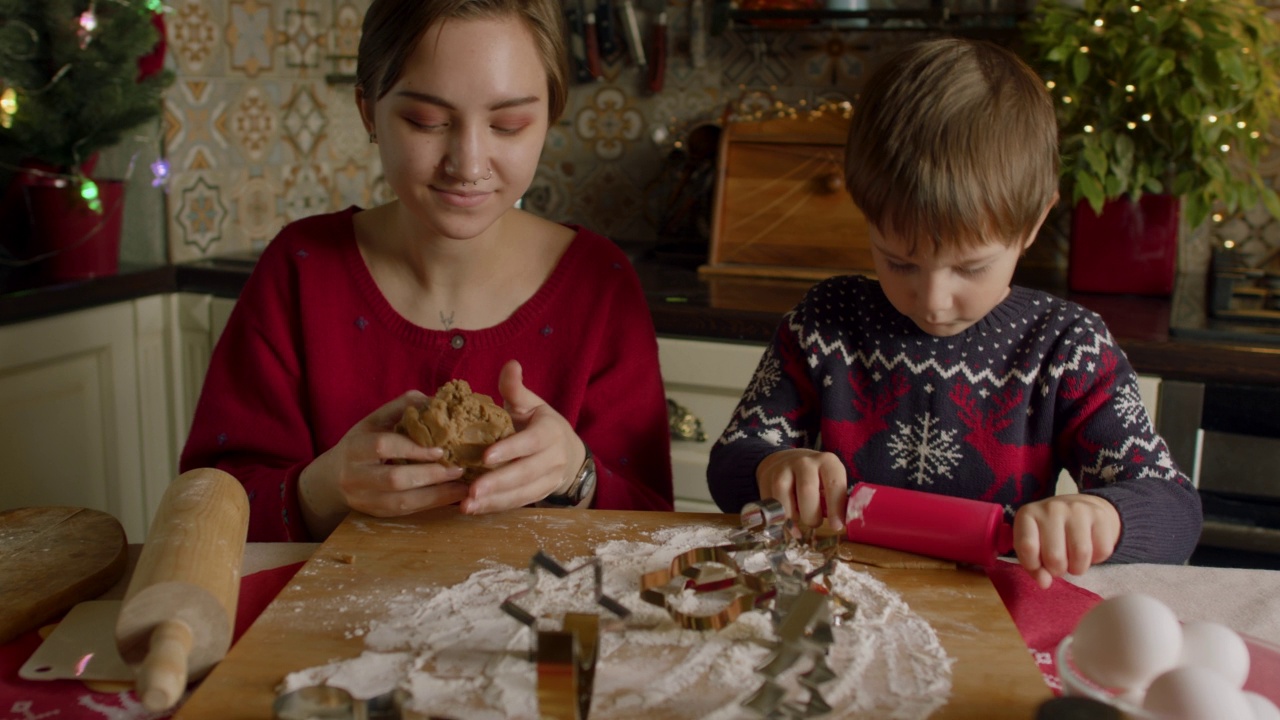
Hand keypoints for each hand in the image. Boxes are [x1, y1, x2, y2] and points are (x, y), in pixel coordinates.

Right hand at [299, 390, 468, 537]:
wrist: (333, 478)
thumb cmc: (362, 443)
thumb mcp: (375, 421)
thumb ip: (402, 407)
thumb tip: (434, 400)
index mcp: (354, 447)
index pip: (383, 446)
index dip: (412, 448)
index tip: (441, 449)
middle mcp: (354, 476)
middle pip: (394, 479)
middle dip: (430, 475)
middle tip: (459, 469)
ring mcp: (363, 499)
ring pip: (402, 502)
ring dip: (436, 495)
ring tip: (463, 487)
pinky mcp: (375, 515)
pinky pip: (405, 513)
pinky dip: (431, 505)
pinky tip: (451, 498)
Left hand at [460, 360, 586, 513]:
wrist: (568, 453)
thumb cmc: (539, 423)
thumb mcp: (531, 404)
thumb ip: (516, 389)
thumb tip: (510, 364)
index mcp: (549, 432)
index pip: (530, 442)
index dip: (510, 450)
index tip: (485, 457)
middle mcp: (553, 458)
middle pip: (525, 473)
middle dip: (498, 483)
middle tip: (472, 490)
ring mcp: (549, 480)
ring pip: (522, 493)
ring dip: (494, 501)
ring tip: (467, 505)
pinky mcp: (541, 495)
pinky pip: (518, 504)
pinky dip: (496, 507)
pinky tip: (474, 509)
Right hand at [755, 449, 847, 531]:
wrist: (784, 460)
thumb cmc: (815, 478)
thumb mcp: (829, 482)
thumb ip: (837, 501)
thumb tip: (839, 524)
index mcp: (827, 462)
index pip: (834, 485)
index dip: (836, 508)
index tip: (836, 526)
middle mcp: (805, 462)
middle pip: (807, 492)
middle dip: (811, 516)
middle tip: (815, 523)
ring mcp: (783, 469)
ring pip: (785, 500)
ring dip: (793, 517)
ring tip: (799, 518)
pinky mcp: (766, 479)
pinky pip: (771, 505)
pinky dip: (780, 518)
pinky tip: (786, 520)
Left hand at [1013, 493, 1120, 588]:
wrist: (1082, 509)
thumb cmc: (1051, 534)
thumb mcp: (1034, 546)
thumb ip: (1034, 566)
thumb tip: (1044, 583)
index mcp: (1027, 514)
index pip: (1027, 547)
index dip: (1034, 565)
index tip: (1039, 566)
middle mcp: (1051, 508)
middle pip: (1055, 556)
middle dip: (1058, 570)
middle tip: (1059, 564)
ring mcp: (1077, 509)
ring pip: (1081, 554)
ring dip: (1078, 567)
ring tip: (1074, 560)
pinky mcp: (1100, 515)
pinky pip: (1102, 550)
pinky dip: (1097, 558)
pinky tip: (1090, 548)